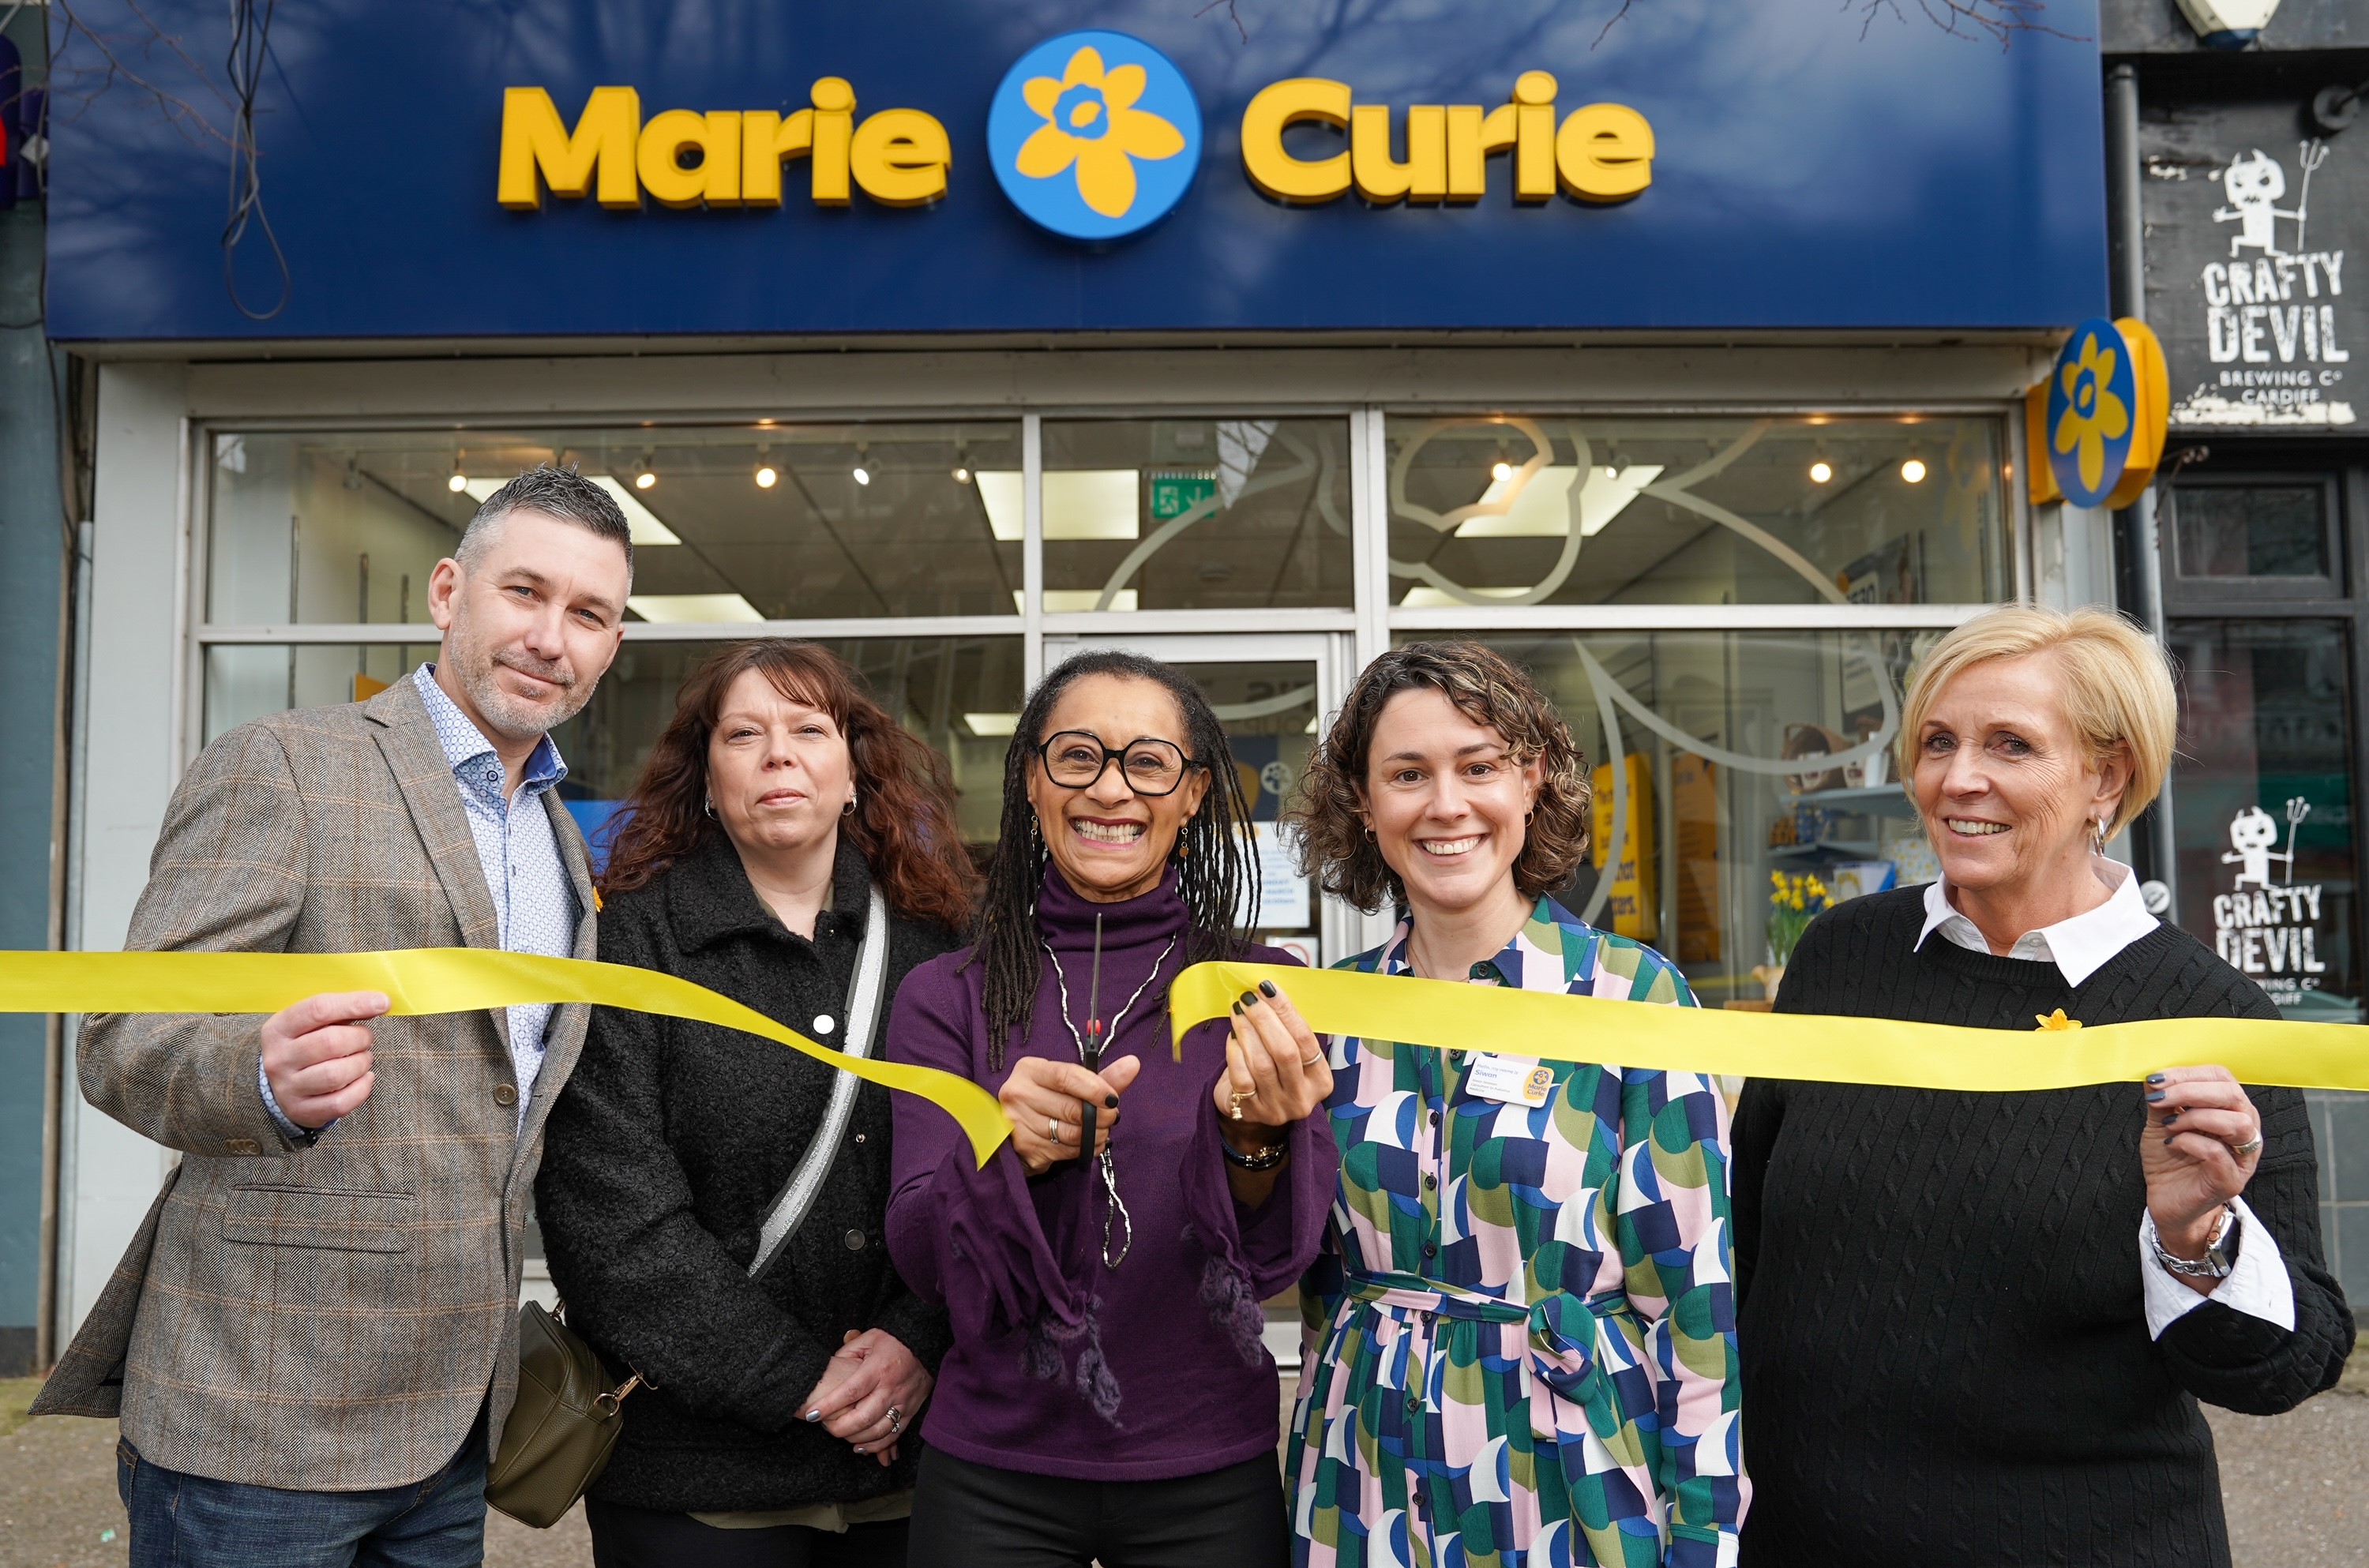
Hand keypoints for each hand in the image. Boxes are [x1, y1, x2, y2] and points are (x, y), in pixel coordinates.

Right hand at [261, 991, 387, 1129]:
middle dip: (360, 1037)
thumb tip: (378, 1003)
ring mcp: (288, 1088)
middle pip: (331, 1042)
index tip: (382, 1002)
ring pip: (336, 1075)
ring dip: (361, 1063)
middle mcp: (279, 1059)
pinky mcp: (301, 1111)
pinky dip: (361, 1089)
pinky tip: (363, 1078)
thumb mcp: (310, 1024)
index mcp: (279, 1029)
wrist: (274, 1086)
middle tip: (366, 1038)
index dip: (355, 1004)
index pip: (318, 1009)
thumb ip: (340, 1011)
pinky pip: (341, 1102)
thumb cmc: (303, 1046)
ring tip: (362, 1058)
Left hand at [805, 1329, 933, 1465]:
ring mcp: (903, 1401)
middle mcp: (891, 1387)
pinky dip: (876, 1446)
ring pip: (879, 1430)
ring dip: (857, 1439)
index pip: (850, 1391)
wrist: (925, 1344)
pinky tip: (861, 1447)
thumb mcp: (868, 1339)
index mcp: (878, 1368)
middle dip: (840, 1428)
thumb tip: (827, 1371)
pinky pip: (894, 1435)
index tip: (811, 1414)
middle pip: (864, 1417)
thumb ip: (846, 1354)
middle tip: (825, 1428)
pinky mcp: (911, 1411)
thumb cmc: (892, 1341)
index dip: (829, 1405)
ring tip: (841, 1437)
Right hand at [999, 1054, 1141, 1176]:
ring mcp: (1018, 1124)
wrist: (1015, 1129)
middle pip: (1071, 1108)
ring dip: (1095, 1135)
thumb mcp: (1070, 1084)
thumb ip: (1102, 1077)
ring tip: (1101, 1131)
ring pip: (1070, 1133)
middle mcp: (1018, 1094)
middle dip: (1100, 1116)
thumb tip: (1132, 1064)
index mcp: (1029, 1070)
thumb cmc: (1047, 1100)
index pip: (1065, 1077)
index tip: (1113, 1099)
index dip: (1095, 1089)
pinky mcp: (1025, 1149)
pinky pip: (1065, 1151)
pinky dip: (1084, 1149)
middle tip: (1112, 1117)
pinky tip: (1089, 1143)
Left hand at [1212, 980, 1331, 1153]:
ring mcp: (1277, 1108)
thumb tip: (1268, 992)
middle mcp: (1302, 1097)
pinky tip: (1232, 1038)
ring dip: (1246, 1032)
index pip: (1306, 1039)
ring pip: (1261, 1064)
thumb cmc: (1274, 1072)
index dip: (1286, 1011)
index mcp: (1321, 1079)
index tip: (1268, 989)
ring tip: (1237, 1012)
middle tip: (1249, 998)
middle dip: (1264, 1019)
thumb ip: (1287, 1030)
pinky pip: (1241, 1078)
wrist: (1250, 1107)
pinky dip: (1235, 1053)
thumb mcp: (1290, 1056)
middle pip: (1285, 1052)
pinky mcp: (1251, 1112)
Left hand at [2141, 1066, 2263, 1268]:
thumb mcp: (2161, 1122)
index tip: (2157, 1079)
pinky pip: (2218, 1153)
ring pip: (2236, 1123)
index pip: (2223, 1078)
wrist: (2166, 1200)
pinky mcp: (2231, 1180)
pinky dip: (2190, 1142)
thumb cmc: (2170, 1159)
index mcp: (2230, 1110)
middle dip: (2191, 1091)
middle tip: (2159, 1098)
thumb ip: (2162, 1100)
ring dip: (2195, 1117)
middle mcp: (2245, 1131)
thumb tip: (2154, 1077)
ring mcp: (2242, 1157)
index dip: (2189, 1073)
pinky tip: (2172, 1144)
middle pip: (2233, 1096)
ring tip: (2169, 1125)